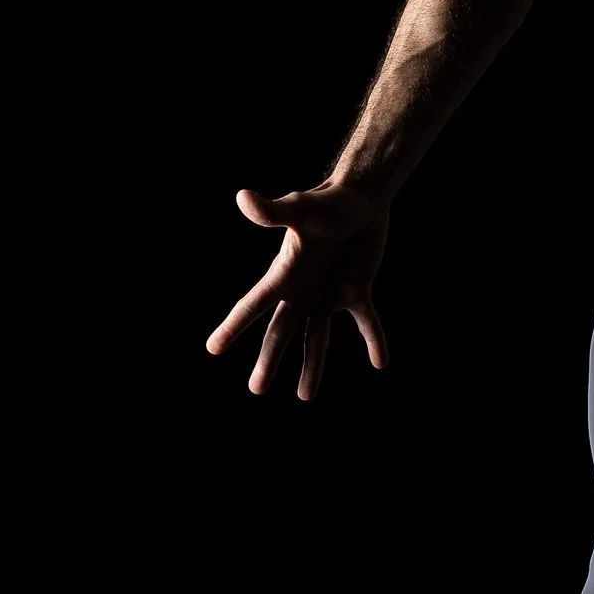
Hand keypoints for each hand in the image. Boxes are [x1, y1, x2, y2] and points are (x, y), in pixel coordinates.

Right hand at [205, 181, 388, 400]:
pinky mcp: (355, 290)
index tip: (212, 348)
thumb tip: (242, 198)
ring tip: (305, 396)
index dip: (233, 327)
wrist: (358, 197)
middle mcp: (301, 290)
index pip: (253, 305)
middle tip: (256, 389)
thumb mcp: (299, 208)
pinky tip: (381, 361)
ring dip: (313, 366)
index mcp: (284, 274)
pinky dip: (374, 340)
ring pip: (317, 338)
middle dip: (269, 360)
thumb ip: (273, 212)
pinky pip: (366, 322)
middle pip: (281, 331)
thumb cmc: (326, 201)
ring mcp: (328, 293)